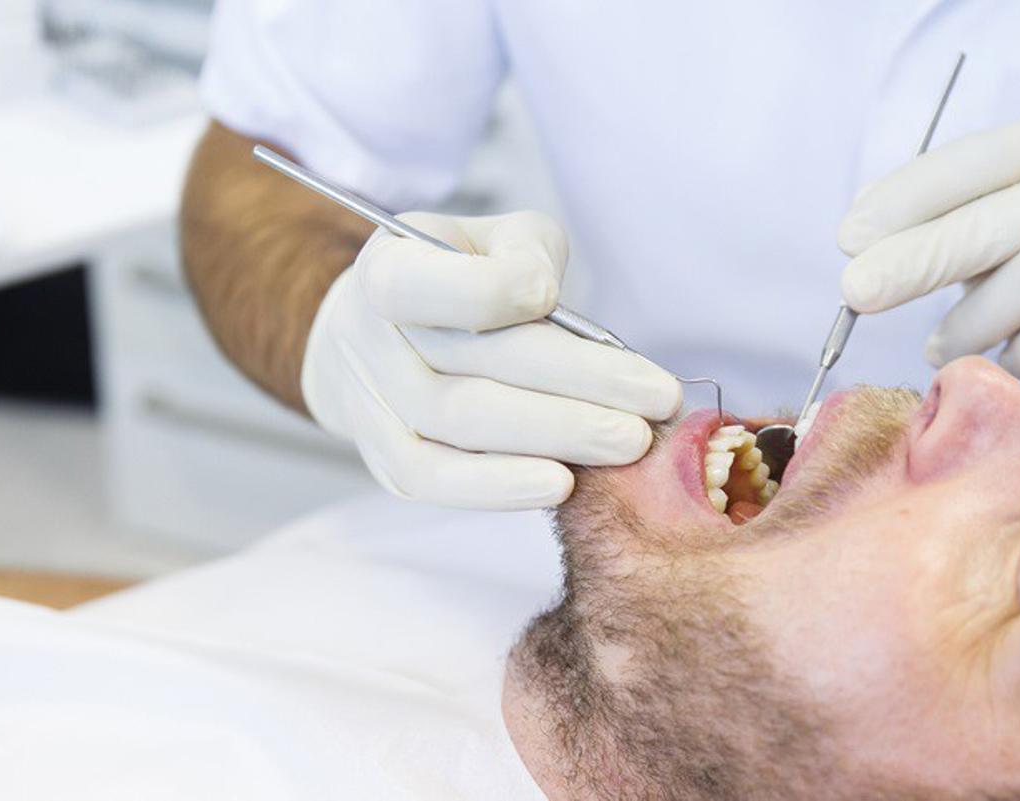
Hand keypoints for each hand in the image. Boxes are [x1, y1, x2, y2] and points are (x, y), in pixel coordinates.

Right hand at [302, 211, 681, 509]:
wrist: (385, 337)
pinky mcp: (387, 460)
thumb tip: (547, 301)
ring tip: (629, 441)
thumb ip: (524, 255)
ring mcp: (373, 405)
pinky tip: (564, 484)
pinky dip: (500, 487)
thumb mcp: (492, 240)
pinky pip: (439, 482)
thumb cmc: (459, 279)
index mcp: (387, 269)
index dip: (489, 291)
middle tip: (653, 398)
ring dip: (555, 435)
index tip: (551, 295)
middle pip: (469, 365)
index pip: (425, 284)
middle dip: (573, 382)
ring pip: (462, 426)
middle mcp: (367, 337)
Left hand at [838, 118, 1019, 376]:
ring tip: (935, 349)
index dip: (908, 199)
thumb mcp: (1006, 189)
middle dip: (916, 263)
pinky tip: (1003, 357)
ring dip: (967, 326)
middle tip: (857, 292)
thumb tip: (861, 222)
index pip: (974, 163)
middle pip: (987, 228)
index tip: (849, 237)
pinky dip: (1019, 352)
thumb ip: (948, 197)